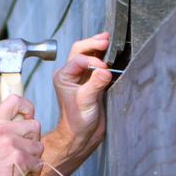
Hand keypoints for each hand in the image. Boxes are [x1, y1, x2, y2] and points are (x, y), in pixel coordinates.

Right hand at [0, 95, 43, 175]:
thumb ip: (5, 127)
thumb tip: (27, 119)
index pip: (16, 100)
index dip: (28, 108)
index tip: (27, 119)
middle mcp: (2, 129)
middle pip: (35, 125)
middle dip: (34, 140)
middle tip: (22, 152)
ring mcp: (11, 143)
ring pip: (39, 146)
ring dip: (34, 158)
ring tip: (20, 166)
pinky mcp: (20, 159)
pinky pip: (39, 162)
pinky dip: (34, 171)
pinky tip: (22, 175)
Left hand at [52, 32, 113, 154]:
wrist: (82, 135)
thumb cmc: (77, 122)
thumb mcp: (85, 102)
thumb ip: (95, 84)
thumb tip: (105, 70)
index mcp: (64, 76)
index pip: (78, 59)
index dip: (92, 60)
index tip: (104, 68)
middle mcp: (71, 74)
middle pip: (81, 50)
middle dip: (94, 43)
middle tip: (106, 39)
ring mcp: (82, 77)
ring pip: (89, 54)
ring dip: (99, 47)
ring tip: (109, 42)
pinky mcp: (93, 81)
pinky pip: (98, 64)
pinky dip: (105, 57)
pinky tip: (112, 54)